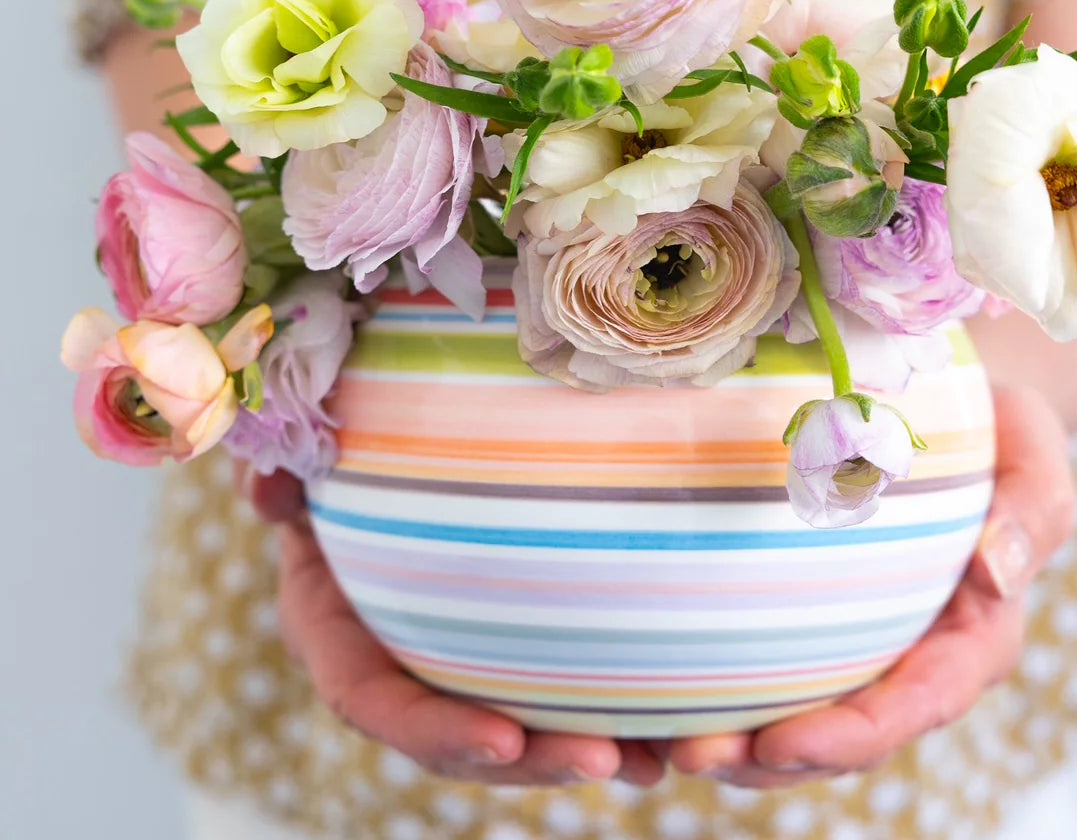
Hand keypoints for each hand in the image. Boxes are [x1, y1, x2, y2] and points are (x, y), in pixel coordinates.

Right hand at [238, 467, 665, 787]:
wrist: (369, 455)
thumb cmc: (333, 460)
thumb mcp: (302, 461)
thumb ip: (278, 475)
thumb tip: (267, 487)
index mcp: (336, 632)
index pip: (373, 701)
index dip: (434, 730)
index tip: (503, 741)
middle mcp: (396, 662)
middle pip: (457, 738)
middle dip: (530, 762)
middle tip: (606, 761)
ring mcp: (454, 660)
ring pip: (513, 728)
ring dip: (578, 750)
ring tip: (655, 762)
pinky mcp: (503, 642)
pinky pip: (551, 686)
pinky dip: (605, 711)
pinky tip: (668, 727)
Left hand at [667, 385, 1076, 786]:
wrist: (960, 406)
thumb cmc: (999, 426)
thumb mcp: (1033, 447)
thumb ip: (1036, 507)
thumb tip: (999, 572)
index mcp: (975, 634)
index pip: (919, 702)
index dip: (853, 736)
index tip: (781, 743)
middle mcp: (919, 655)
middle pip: (848, 734)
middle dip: (773, 759)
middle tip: (693, 752)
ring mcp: (869, 641)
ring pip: (805, 716)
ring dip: (737, 741)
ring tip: (666, 740)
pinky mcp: (824, 614)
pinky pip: (777, 663)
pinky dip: (726, 684)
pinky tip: (667, 683)